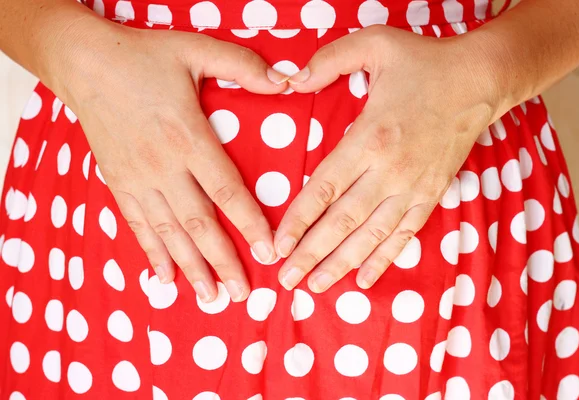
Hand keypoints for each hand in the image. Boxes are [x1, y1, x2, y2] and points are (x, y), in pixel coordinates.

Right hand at [56, 20, 288, 301]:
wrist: (84, 63)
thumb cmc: (143, 56)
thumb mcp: (196, 49)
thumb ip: (241, 66)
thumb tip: (284, 81)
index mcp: (188, 137)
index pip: (226, 191)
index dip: (250, 224)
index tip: (268, 252)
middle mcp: (163, 166)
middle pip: (199, 223)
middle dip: (223, 261)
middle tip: (242, 293)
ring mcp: (138, 179)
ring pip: (168, 233)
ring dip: (191, 268)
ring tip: (210, 298)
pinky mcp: (118, 183)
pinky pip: (137, 226)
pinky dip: (152, 254)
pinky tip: (164, 279)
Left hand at [275, 26, 506, 292]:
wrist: (479, 80)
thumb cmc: (424, 62)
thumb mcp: (374, 44)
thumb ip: (328, 61)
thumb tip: (291, 81)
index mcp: (369, 137)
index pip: (323, 187)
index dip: (298, 219)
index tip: (278, 245)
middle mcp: (389, 170)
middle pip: (342, 221)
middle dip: (311, 253)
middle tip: (286, 279)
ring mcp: (412, 187)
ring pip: (371, 235)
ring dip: (341, 264)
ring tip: (315, 287)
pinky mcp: (431, 194)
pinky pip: (404, 234)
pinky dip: (384, 259)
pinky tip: (364, 279)